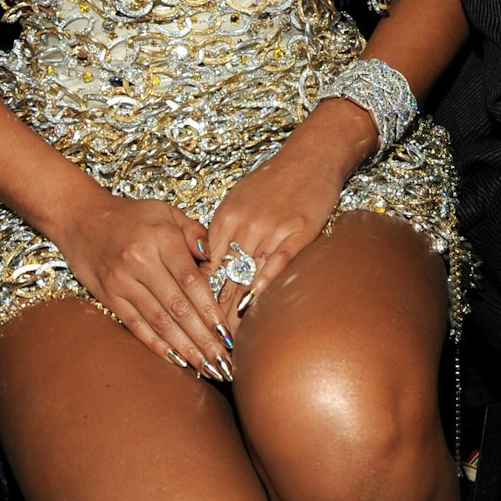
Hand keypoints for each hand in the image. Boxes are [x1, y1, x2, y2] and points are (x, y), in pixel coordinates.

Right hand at [53, 194, 227, 380]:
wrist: (80, 217)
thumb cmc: (131, 215)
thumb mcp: (166, 211)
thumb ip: (194, 232)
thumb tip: (215, 258)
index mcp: (162, 239)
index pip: (192, 283)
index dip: (211, 312)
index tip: (228, 334)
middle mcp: (141, 262)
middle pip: (178, 308)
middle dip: (204, 340)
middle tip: (223, 363)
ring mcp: (122, 282)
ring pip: (159, 321)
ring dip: (185, 349)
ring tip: (206, 368)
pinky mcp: (108, 296)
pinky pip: (135, 325)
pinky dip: (156, 345)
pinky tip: (176, 360)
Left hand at [203, 100, 373, 328]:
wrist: (309, 156)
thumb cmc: (273, 181)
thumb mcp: (237, 202)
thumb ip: (222, 233)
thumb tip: (207, 265)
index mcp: (225, 218)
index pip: (205, 268)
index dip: (197, 300)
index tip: (191, 326)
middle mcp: (244, 224)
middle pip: (222, 277)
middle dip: (212, 314)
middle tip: (205, 344)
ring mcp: (271, 228)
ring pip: (246, 275)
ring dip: (235, 311)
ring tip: (228, 341)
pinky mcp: (299, 231)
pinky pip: (277, 264)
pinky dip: (264, 287)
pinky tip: (255, 308)